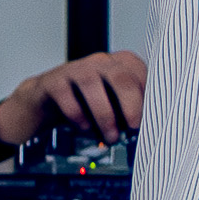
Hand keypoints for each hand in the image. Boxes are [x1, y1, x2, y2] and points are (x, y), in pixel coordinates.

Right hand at [0, 50, 145, 146]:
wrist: (46, 103)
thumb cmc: (87, 104)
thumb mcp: (114, 105)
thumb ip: (131, 111)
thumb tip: (148, 130)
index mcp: (121, 64)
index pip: (141, 73)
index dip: (148, 96)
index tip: (152, 119)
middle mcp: (100, 62)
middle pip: (121, 76)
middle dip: (131, 105)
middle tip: (134, 128)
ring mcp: (75, 69)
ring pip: (92, 84)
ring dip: (104, 115)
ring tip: (110, 137)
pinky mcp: (53, 81)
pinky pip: (66, 96)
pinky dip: (78, 115)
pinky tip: (85, 128)